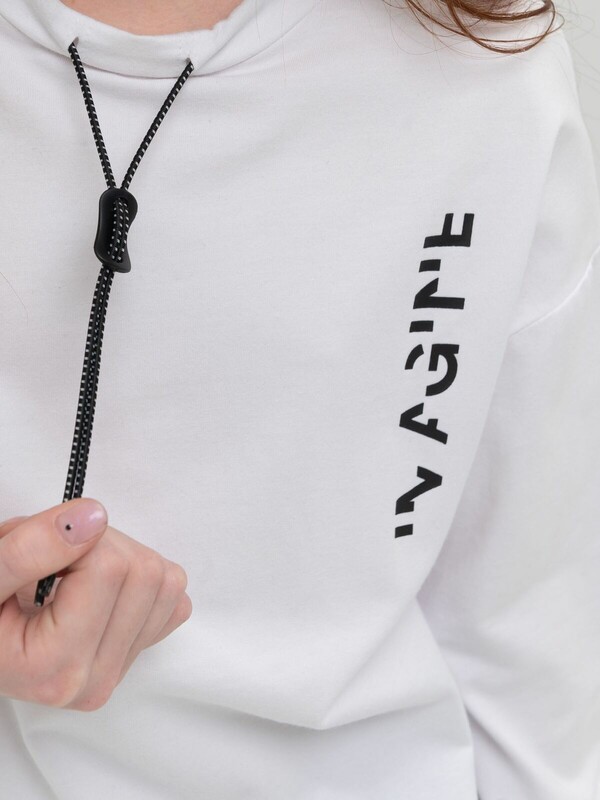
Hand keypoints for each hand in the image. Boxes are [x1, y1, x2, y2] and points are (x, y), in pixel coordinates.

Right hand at [0, 498, 191, 711]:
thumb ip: (29, 549)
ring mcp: (118, 670)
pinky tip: (96, 585)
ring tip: (71, 570)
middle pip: (144, 573)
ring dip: (122, 556)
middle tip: (56, 556)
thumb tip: (93, 518)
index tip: (44, 547)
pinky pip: (173, 599)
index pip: (110, 568)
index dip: (76, 537)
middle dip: (102, 544)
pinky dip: (140, 576)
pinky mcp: (134, 654)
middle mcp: (94, 680)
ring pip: (166, 582)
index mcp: (54, 667)